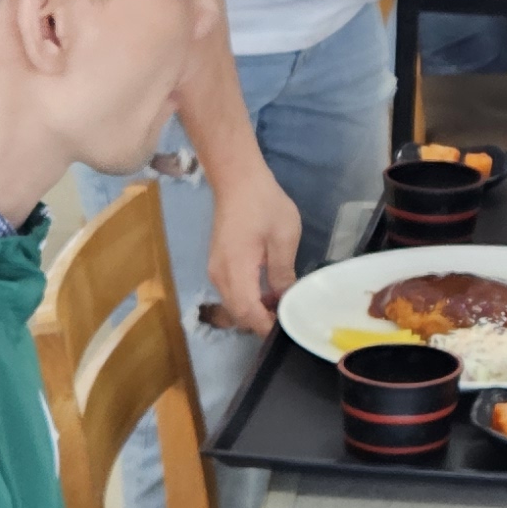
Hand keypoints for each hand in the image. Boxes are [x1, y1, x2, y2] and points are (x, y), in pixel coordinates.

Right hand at [199, 151, 303, 335]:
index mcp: (236, 270)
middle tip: (291, 319)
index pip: (248, 313)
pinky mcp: (218, 265)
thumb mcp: (284, 237)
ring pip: (234, 305)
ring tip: (283, 306)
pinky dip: (249, 299)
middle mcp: (220, 276)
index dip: (267, 326)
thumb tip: (285, 300)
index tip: (290, 327)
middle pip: (239, 314)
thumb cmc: (263, 204)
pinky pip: (232, 292)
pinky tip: (269, 291)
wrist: (237, 179)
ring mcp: (215, 271)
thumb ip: (283, 272)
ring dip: (256, 311)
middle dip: (262, 322)